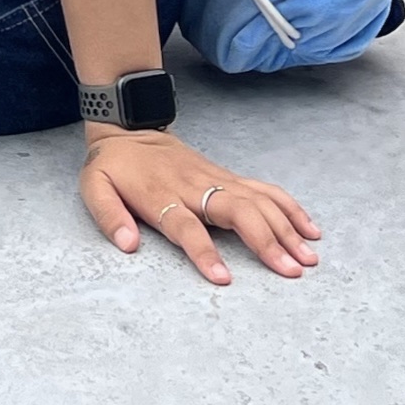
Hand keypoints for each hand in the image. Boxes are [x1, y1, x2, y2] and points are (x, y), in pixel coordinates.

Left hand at [79, 129, 320, 285]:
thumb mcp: (94, 187)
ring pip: (259, 201)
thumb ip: (108, 216)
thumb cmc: (114, 166)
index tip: (223, 278)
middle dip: (267, 241)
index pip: (186, 227)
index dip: (204, 252)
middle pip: (237, 212)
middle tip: (291, 271)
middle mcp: (196, 187)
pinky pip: (265, 191)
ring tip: (309, 258)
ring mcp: (217, 179)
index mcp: (162, 196)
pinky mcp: (229, 176)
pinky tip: (309, 229)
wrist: (130, 127)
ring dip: (287, 228)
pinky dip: (290, 208)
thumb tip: (127, 244)